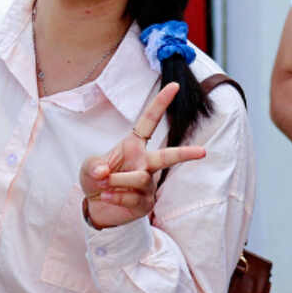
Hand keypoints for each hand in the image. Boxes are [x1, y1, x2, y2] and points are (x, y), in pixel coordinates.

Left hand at [78, 82, 206, 228]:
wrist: (96, 207)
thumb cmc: (96, 179)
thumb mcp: (89, 167)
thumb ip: (94, 166)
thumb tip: (104, 172)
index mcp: (134, 146)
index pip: (149, 122)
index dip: (160, 103)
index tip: (174, 85)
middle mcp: (145, 163)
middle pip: (167, 156)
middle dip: (185, 154)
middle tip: (203, 152)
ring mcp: (149, 185)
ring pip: (140, 178)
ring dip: (118, 181)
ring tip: (104, 184)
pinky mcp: (146, 203)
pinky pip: (133, 198)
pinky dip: (115, 197)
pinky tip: (106, 197)